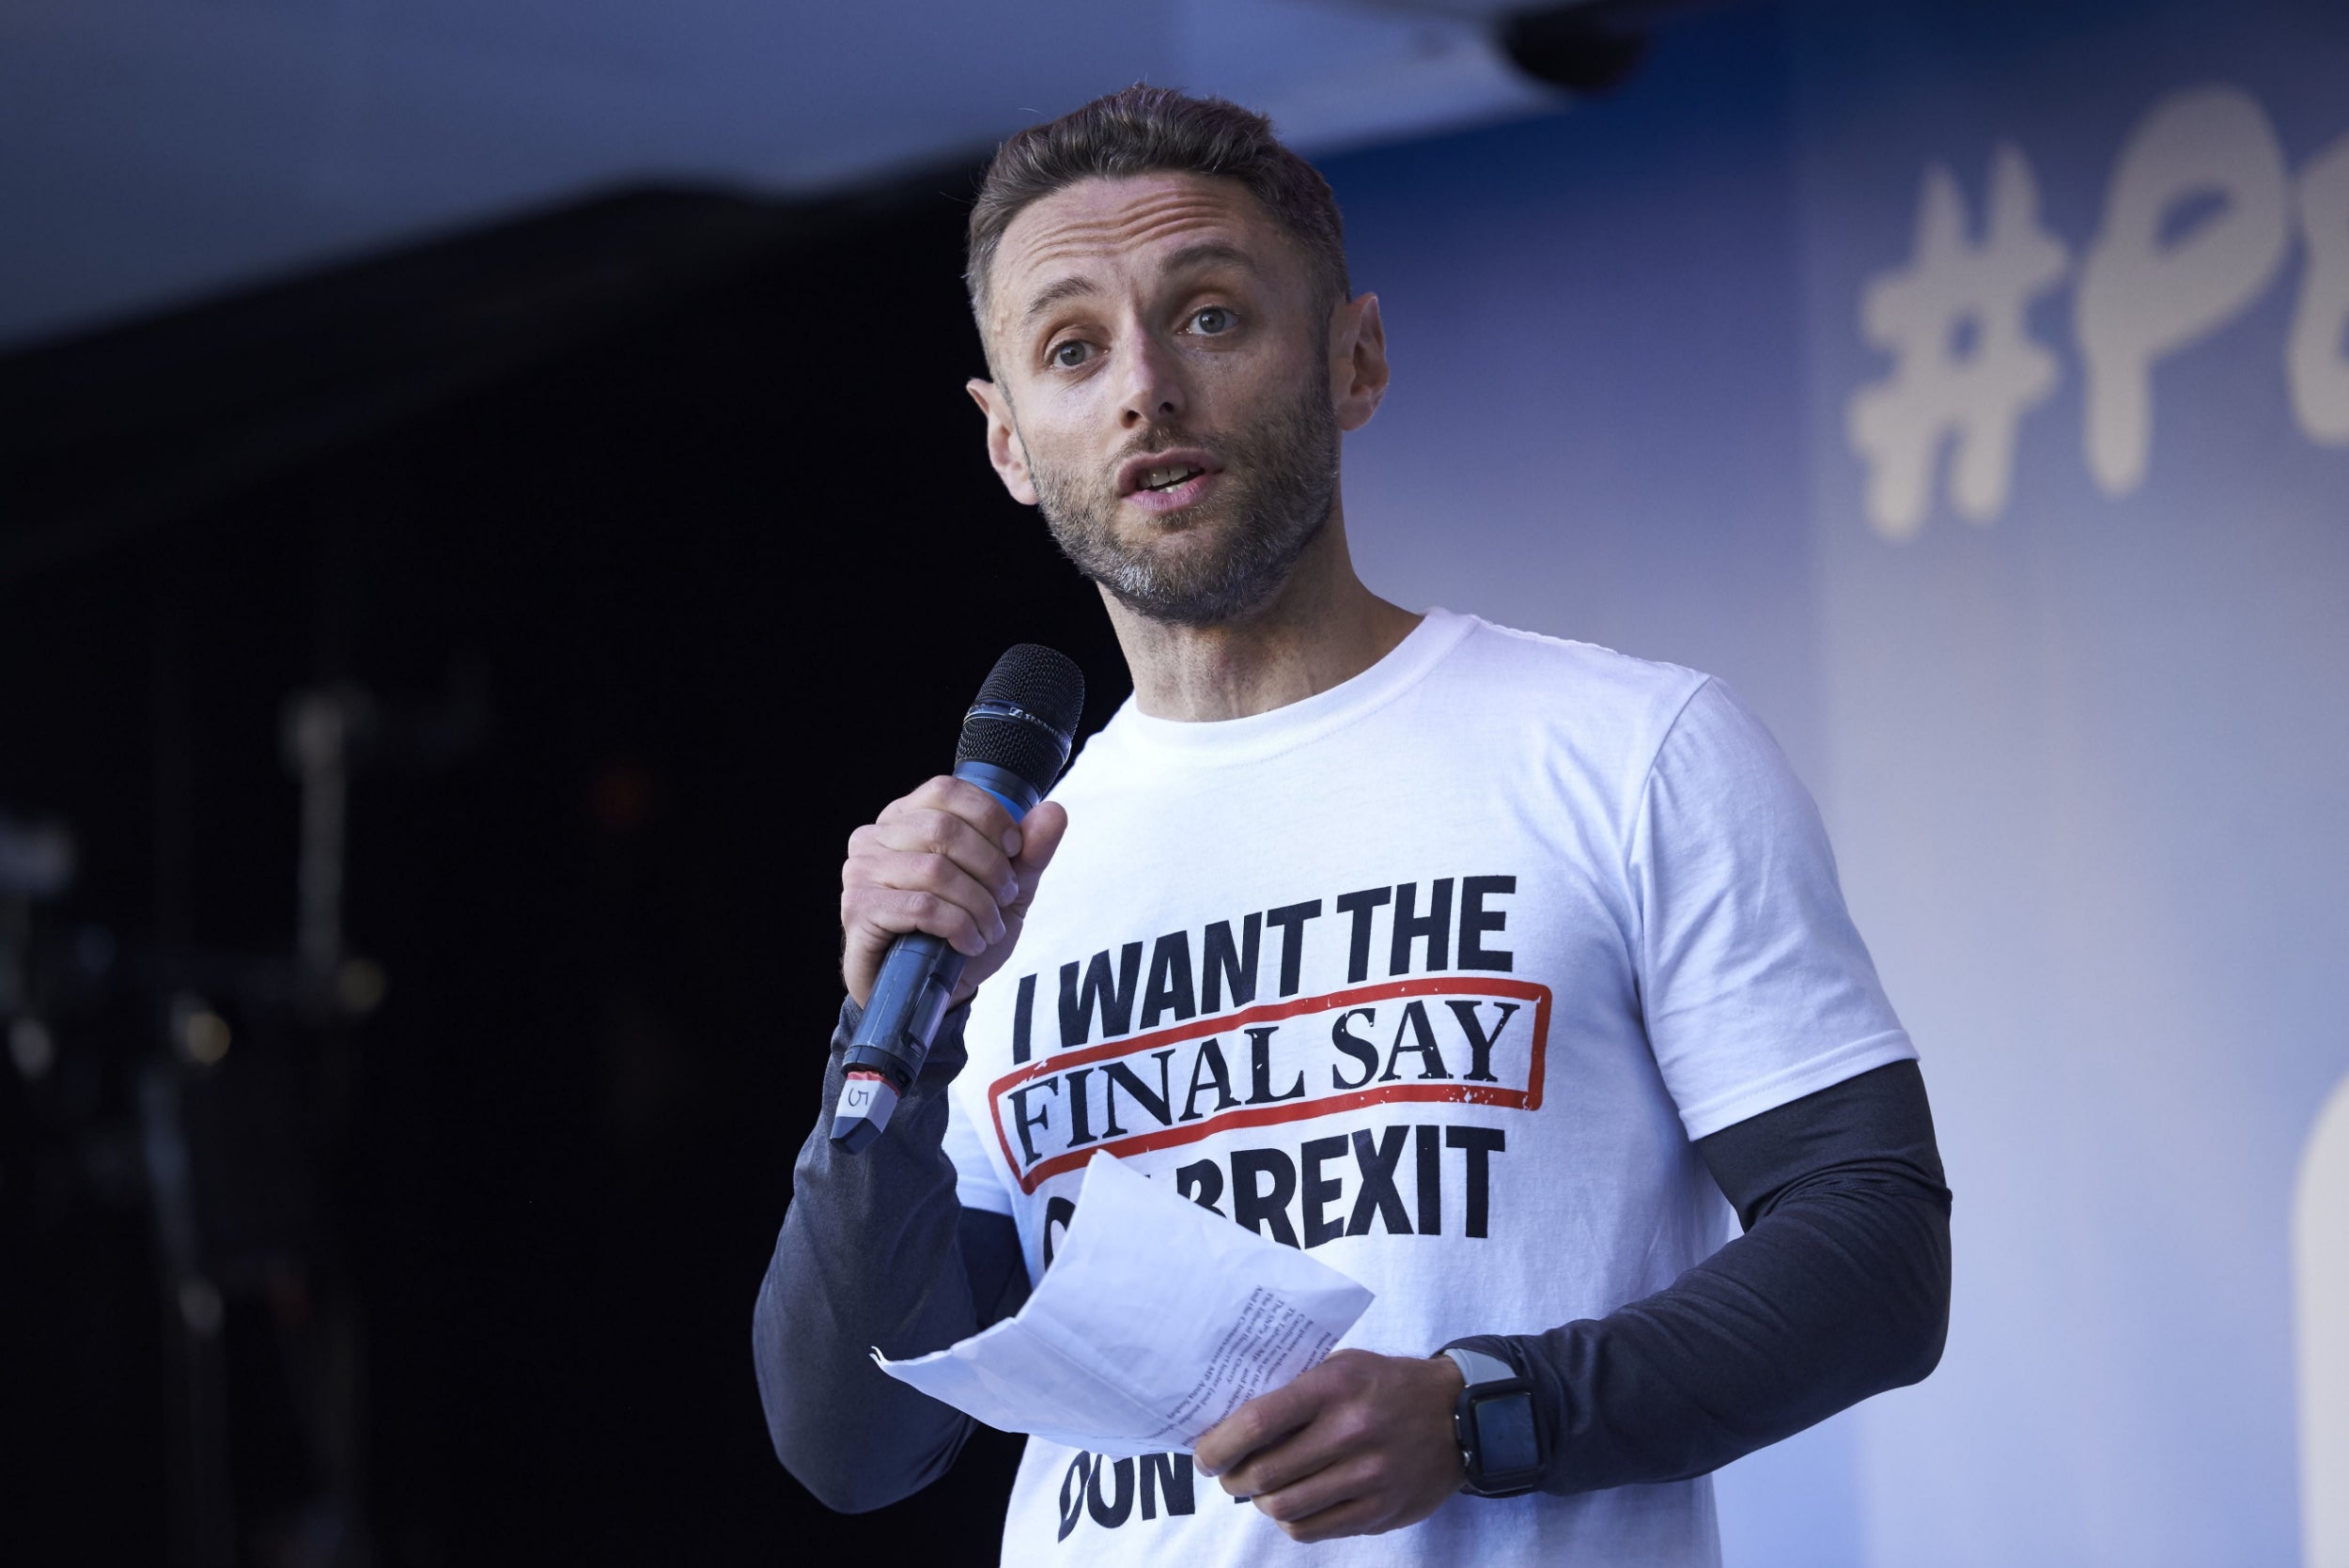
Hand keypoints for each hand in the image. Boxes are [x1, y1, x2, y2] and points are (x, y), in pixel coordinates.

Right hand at [839, 776, 1068, 1007]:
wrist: (924, 995)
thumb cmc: (957, 935)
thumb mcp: (1005, 892)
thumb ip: (1030, 853)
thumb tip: (1054, 812)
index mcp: (906, 818)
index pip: (947, 791)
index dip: (990, 817)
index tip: (1015, 851)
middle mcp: (876, 837)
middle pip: (944, 829)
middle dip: (990, 867)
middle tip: (1003, 899)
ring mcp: (861, 872)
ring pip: (935, 870)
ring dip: (977, 904)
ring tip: (989, 928)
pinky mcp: (860, 909)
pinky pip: (921, 907)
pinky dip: (958, 926)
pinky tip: (968, 943)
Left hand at [1193, 1349, 1465, 1542]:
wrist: (1458, 1416)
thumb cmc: (1386, 1384)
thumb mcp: (1342, 1366)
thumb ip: (1295, 1389)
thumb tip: (1233, 1421)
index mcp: (1335, 1387)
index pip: (1260, 1421)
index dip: (1220, 1444)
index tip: (1204, 1454)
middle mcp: (1352, 1432)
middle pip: (1266, 1473)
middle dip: (1233, 1478)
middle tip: (1226, 1474)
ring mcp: (1369, 1477)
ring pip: (1285, 1508)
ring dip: (1260, 1502)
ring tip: (1259, 1490)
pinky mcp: (1380, 1511)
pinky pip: (1314, 1529)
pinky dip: (1291, 1521)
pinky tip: (1292, 1504)